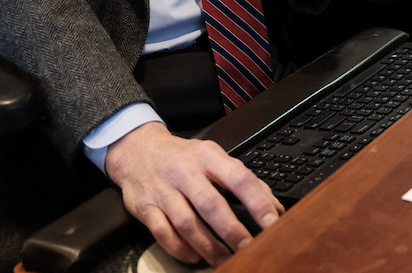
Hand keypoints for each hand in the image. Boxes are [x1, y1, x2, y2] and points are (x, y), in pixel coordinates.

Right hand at [105, 122, 282, 265]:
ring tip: (224, 259)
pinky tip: (194, 256)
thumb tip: (274, 207)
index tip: (272, 222)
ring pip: (187, 223)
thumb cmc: (182, 158)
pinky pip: (163, 233)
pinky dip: (180, 249)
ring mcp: (163, 190)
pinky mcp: (146, 207)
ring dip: (208, 247)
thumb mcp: (213, 158)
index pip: (238, 178)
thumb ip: (242, 180)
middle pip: (211, 204)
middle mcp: (185, 171)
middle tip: (248, 249)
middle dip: (232, 231)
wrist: (138, 151)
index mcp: (208, 156)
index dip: (258, 202)